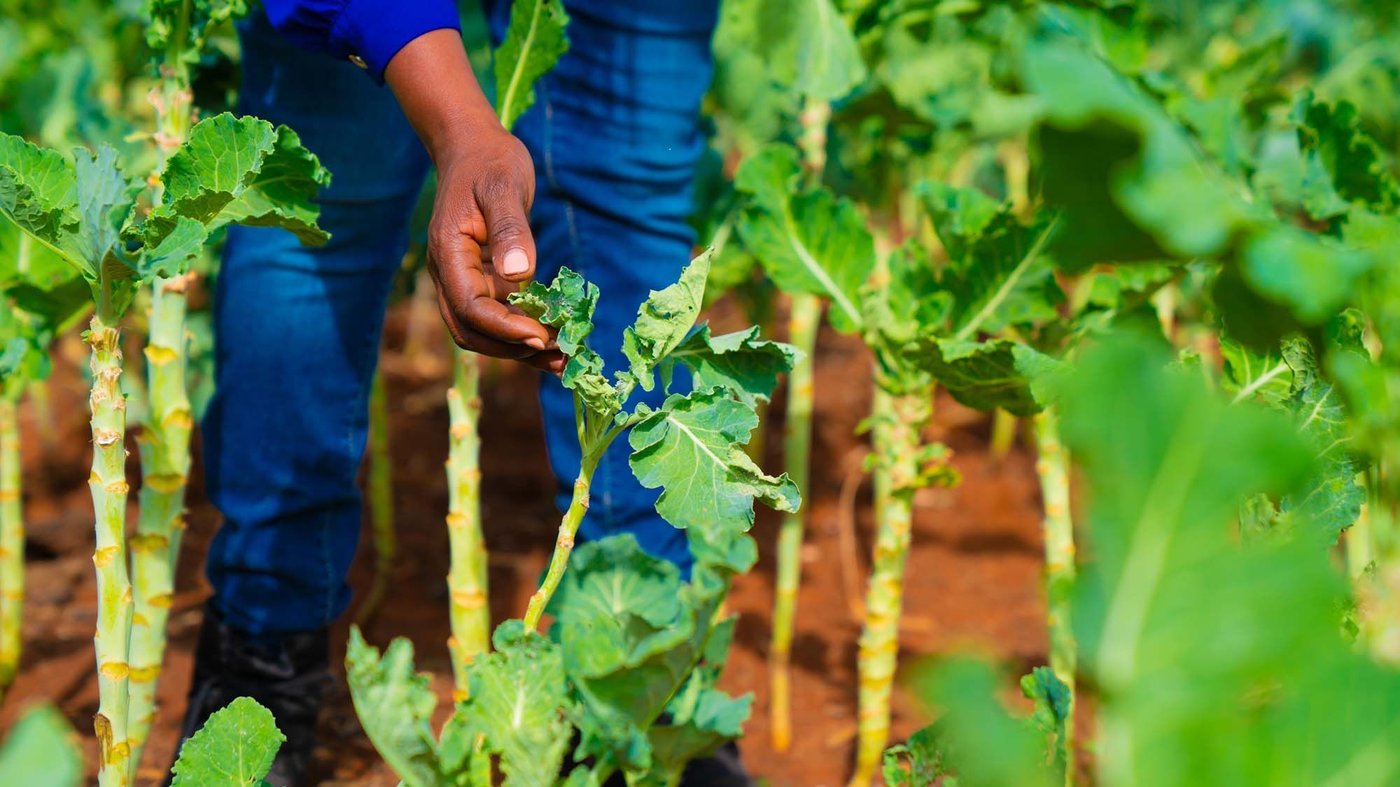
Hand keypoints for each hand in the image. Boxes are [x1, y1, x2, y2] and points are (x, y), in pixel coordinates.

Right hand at [385, 29, 562, 373]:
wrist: (474, 146)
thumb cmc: (490, 161)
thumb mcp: (504, 188)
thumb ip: (511, 229)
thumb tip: (520, 274)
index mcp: (449, 252)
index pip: (470, 308)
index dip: (505, 328)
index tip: (543, 336)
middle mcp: (450, 272)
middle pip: (472, 330)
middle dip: (513, 349)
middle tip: (560, 357)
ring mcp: (464, 278)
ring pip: (482, 330)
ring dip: (519, 349)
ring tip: (562, 359)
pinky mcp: (481, 278)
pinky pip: (496, 315)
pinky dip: (522, 331)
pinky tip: (554, 337)